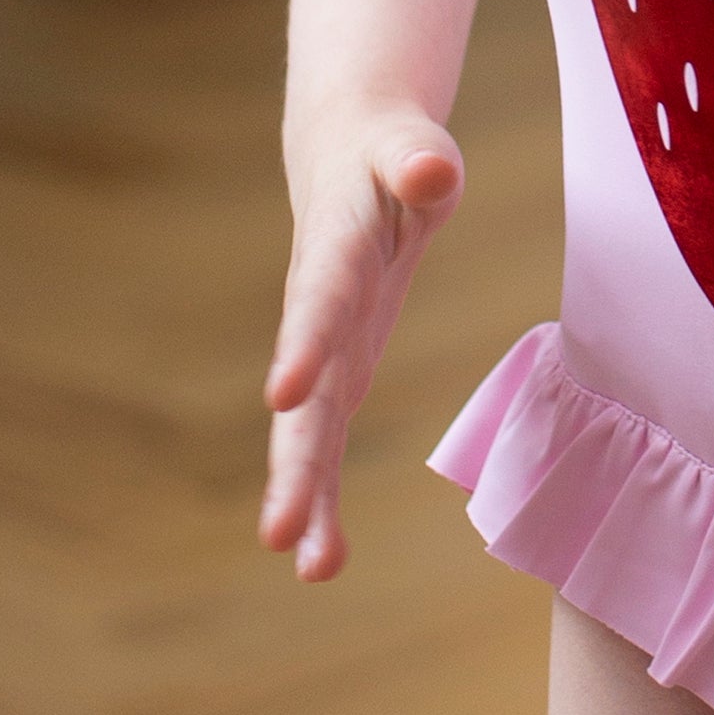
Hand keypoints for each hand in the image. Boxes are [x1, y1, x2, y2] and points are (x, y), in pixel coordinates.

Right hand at [260, 109, 465, 580]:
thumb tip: (433, 172)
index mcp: (335, 254)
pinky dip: (326, 494)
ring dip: (309, 497)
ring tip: (311, 567)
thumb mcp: (410, 147)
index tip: (284, 392)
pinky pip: (330, 441)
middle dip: (296, 462)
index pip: (323, 298)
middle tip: (280, 531)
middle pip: (308, 394)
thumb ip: (418, 160)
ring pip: (312, 434)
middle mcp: (321, 315)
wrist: (351, 160)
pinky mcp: (342, 372)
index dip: (306, 341)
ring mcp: (328, 351)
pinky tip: (324, 558)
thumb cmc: (392, 154)